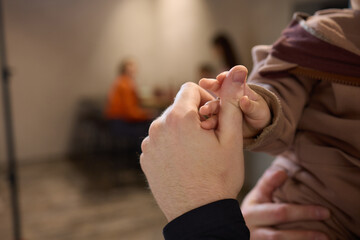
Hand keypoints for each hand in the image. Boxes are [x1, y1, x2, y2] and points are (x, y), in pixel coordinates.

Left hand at [140, 66, 247, 221]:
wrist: (199, 215)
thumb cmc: (219, 177)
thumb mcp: (231, 138)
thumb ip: (231, 101)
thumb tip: (238, 71)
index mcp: (178, 118)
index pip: (190, 89)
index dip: (206, 100)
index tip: (214, 119)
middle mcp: (157, 127)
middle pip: (178, 107)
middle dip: (194, 117)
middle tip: (208, 140)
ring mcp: (149, 145)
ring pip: (168, 125)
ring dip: (182, 132)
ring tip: (196, 154)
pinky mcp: (145, 159)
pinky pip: (159, 141)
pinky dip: (171, 145)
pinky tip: (184, 163)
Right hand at [199, 65, 270, 137]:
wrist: (256, 130)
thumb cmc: (259, 116)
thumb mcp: (258, 110)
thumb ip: (250, 105)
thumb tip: (243, 99)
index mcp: (238, 90)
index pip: (231, 79)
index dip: (225, 77)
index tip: (220, 77)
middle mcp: (227, 97)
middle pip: (217, 88)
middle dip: (210, 84)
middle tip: (203, 82)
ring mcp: (221, 108)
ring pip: (213, 104)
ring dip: (207, 106)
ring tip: (203, 110)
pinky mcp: (218, 120)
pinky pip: (212, 119)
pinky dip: (208, 121)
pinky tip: (204, 124)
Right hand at [241, 168, 329, 239]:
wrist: (239, 230)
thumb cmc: (252, 211)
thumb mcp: (256, 196)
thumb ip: (268, 183)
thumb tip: (282, 172)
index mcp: (251, 214)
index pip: (279, 213)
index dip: (302, 213)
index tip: (324, 211)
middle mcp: (252, 231)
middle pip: (280, 235)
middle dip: (304, 233)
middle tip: (325, 226)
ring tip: (323, 238)